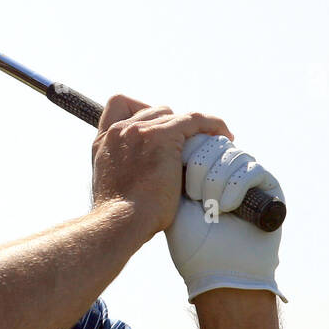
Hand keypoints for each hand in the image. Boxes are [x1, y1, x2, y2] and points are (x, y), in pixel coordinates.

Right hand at [91, 96, 232, 234]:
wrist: (119, 223)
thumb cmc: (119, 219)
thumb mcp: (113, 188)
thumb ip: (125, 171)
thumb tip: (147, 177)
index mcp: (103, 141)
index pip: (119, 105)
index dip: (140, 111)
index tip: (154, 129)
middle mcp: (119, 130)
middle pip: (153, 110)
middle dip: (170, 125)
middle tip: (186, 147)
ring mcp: (139, 130)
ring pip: (173, 115)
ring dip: (190, 128)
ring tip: (208, 142)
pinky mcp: (162, 136)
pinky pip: (194, 120)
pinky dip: (212, 125)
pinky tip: (225, 135)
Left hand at [165, 134, 286, 301]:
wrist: (218, 273)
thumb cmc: (192, 243)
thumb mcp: (173, 200)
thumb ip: (173, 167)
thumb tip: (171, 134)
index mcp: (202, 168)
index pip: (195, 137)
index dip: (186, 150)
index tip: (176, 174)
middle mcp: (225, 168)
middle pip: (212, 141)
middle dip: (197, 167)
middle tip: (191, 196)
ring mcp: (248, 175)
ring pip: (230, 153)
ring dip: (214, 182)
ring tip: (208, 207)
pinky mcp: (270, 186)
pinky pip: (251, 169)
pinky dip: (234, 189)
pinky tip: (225, 208)